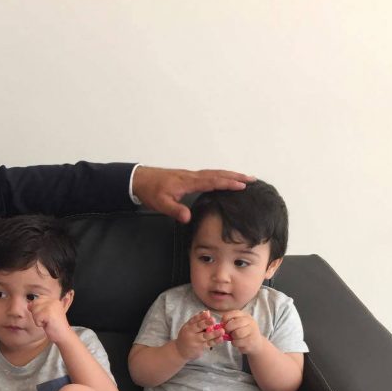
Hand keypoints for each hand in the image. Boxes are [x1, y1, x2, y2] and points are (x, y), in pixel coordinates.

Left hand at [27, 296, 71, 342]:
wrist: (63, 335)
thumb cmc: (54, 326)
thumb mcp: (47, 314)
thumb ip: (39, 307)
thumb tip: (28, 305)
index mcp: (54, 300)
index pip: (38, 299)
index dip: (37, 308)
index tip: (45, 316)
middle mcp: (53, 301)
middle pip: (34, 304)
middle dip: (37, 314)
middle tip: (46, 320)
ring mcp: (52, 306)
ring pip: (34, 311)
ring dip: (38, 319)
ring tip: (47, 322)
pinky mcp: (49, 313)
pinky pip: (36, 318)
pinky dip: (39, 323)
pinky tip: (47, 325)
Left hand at [132, 166, 254, 222]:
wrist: (140, 179)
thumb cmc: (150, 190)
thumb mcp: (161, 203)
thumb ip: (175, 210)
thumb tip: (187, 217)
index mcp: (188, 182)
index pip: (212, 181)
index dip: (228, 183)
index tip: (242, 185)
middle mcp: (192, 176)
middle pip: (218, 174)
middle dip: (235, 176)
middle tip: (252, 179)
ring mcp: (190, 175)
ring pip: (214, 172)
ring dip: (230, 174)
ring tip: (244, 177)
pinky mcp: (188, 177)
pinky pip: (209, 174)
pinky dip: (220, 175)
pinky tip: (224, 178)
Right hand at [175, 309, 224, 360]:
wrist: (180, 351)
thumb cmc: (187, 336)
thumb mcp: (188, 328)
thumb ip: (197, 321)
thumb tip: (207, 312)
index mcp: (188, 326)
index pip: (194, 319)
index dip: (201, 316)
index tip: (207, 313)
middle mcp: (191, 332)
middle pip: (199, 327)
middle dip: (206, 323)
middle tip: (213, 320)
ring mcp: (195, 341)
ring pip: (206, 336)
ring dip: (214, 333)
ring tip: (222, 331)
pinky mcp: (200, 348)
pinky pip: (209, 343)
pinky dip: (215, 341)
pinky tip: (220, 338)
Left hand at [221, 310, 265, 353]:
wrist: (256, 343)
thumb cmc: (243, 332)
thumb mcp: (238, 325)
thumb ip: (230, 322)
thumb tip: (220, 325)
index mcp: (245, 315)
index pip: (233, 313)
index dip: (225, 319)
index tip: (223, 324)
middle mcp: (250, 321)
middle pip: (235, 323)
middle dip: (228, 328)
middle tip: (227, 332)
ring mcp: (252, 331)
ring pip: (237, 333)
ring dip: (232, 337)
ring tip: (234, 337)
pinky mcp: (251, 341)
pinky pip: (238, 342)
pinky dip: (234, 343)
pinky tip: (237, 342)